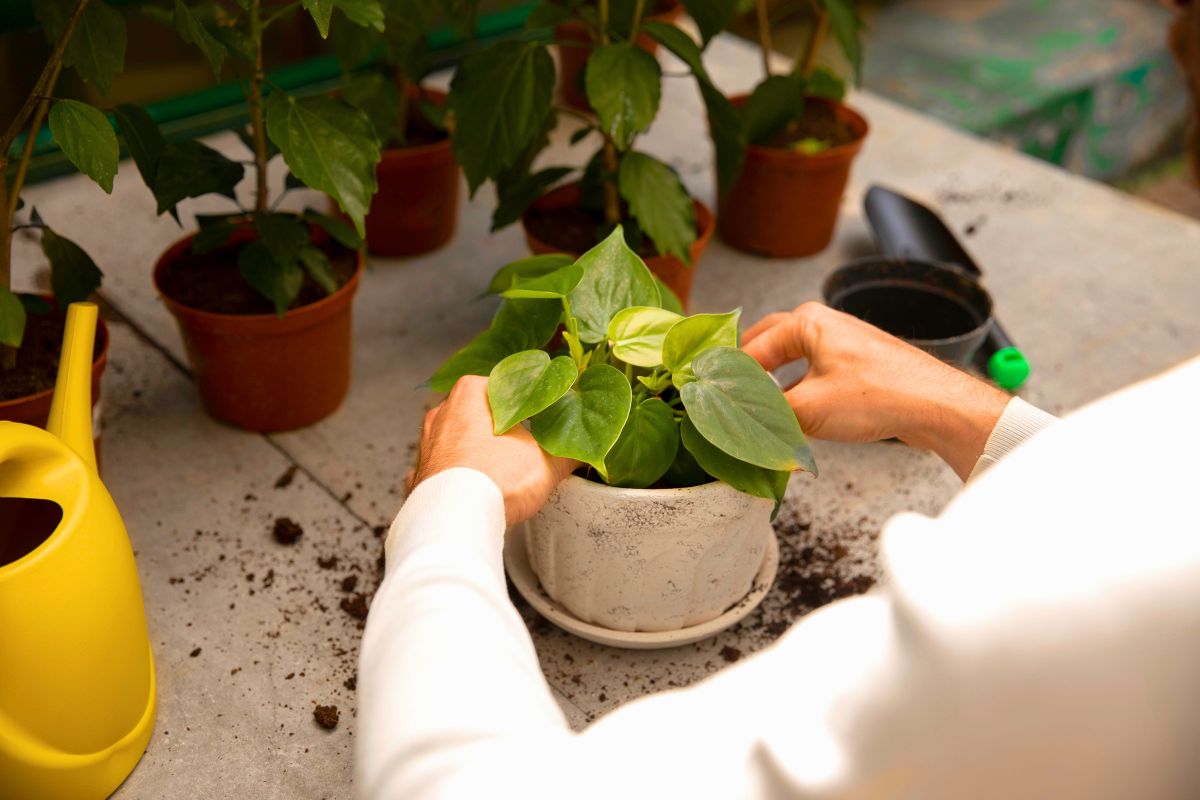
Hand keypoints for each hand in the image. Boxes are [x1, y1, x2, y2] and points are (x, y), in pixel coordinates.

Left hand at [408, 376, 578, 523]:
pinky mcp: (419, 476)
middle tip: (526, 447)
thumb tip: (583, 452)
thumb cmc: (497, 479)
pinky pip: (444, 471)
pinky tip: (475, 491)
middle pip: (480, 413)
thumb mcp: (548, 462)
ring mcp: (426, 445)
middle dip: (501, 429)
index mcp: (470, 393)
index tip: (542, 418)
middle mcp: (442, 412)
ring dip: (478, 454)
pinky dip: (458, 479)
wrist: (457, 521)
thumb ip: (569, 453)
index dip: (528, 404)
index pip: (506, 387)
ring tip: (503, 472)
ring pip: (459, 442)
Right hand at [742, 302, 1009, 478]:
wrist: (936, 405)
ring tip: (756, 409)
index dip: (729, 376)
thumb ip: (768, 416)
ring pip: (791, 361)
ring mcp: (841, 341)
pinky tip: (793, 414)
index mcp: (805, 321)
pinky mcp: (856, 364)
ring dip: (772, 384)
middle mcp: (822, 323)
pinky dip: (796, 391)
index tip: (713, 398)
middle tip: (727, 397)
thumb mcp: (810, 410)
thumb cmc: (882, 394)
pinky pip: (812, 373)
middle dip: (747, 372)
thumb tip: (741, 426)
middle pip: (767, 346)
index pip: (750, 348)